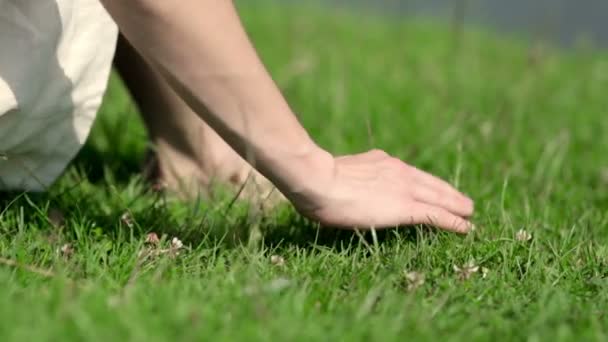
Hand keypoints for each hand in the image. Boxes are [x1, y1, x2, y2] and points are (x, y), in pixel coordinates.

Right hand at [289, 149, 473, 232]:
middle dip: (449, 193)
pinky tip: (465, 228)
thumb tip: (344, 183)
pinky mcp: (406, 208)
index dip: (426, 183)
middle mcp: (398, 171)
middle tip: (463, 201)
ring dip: (457, 205)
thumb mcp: (338, 172)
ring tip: (469, 212)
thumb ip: (350, 177)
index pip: (411, 174)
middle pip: (432, 184)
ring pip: (439, 198)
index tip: (434, 188)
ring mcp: (404, 189)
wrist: (319, 179)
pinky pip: (436, 216)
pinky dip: (453, 222)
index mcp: (381, 162)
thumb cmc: (317, 179)